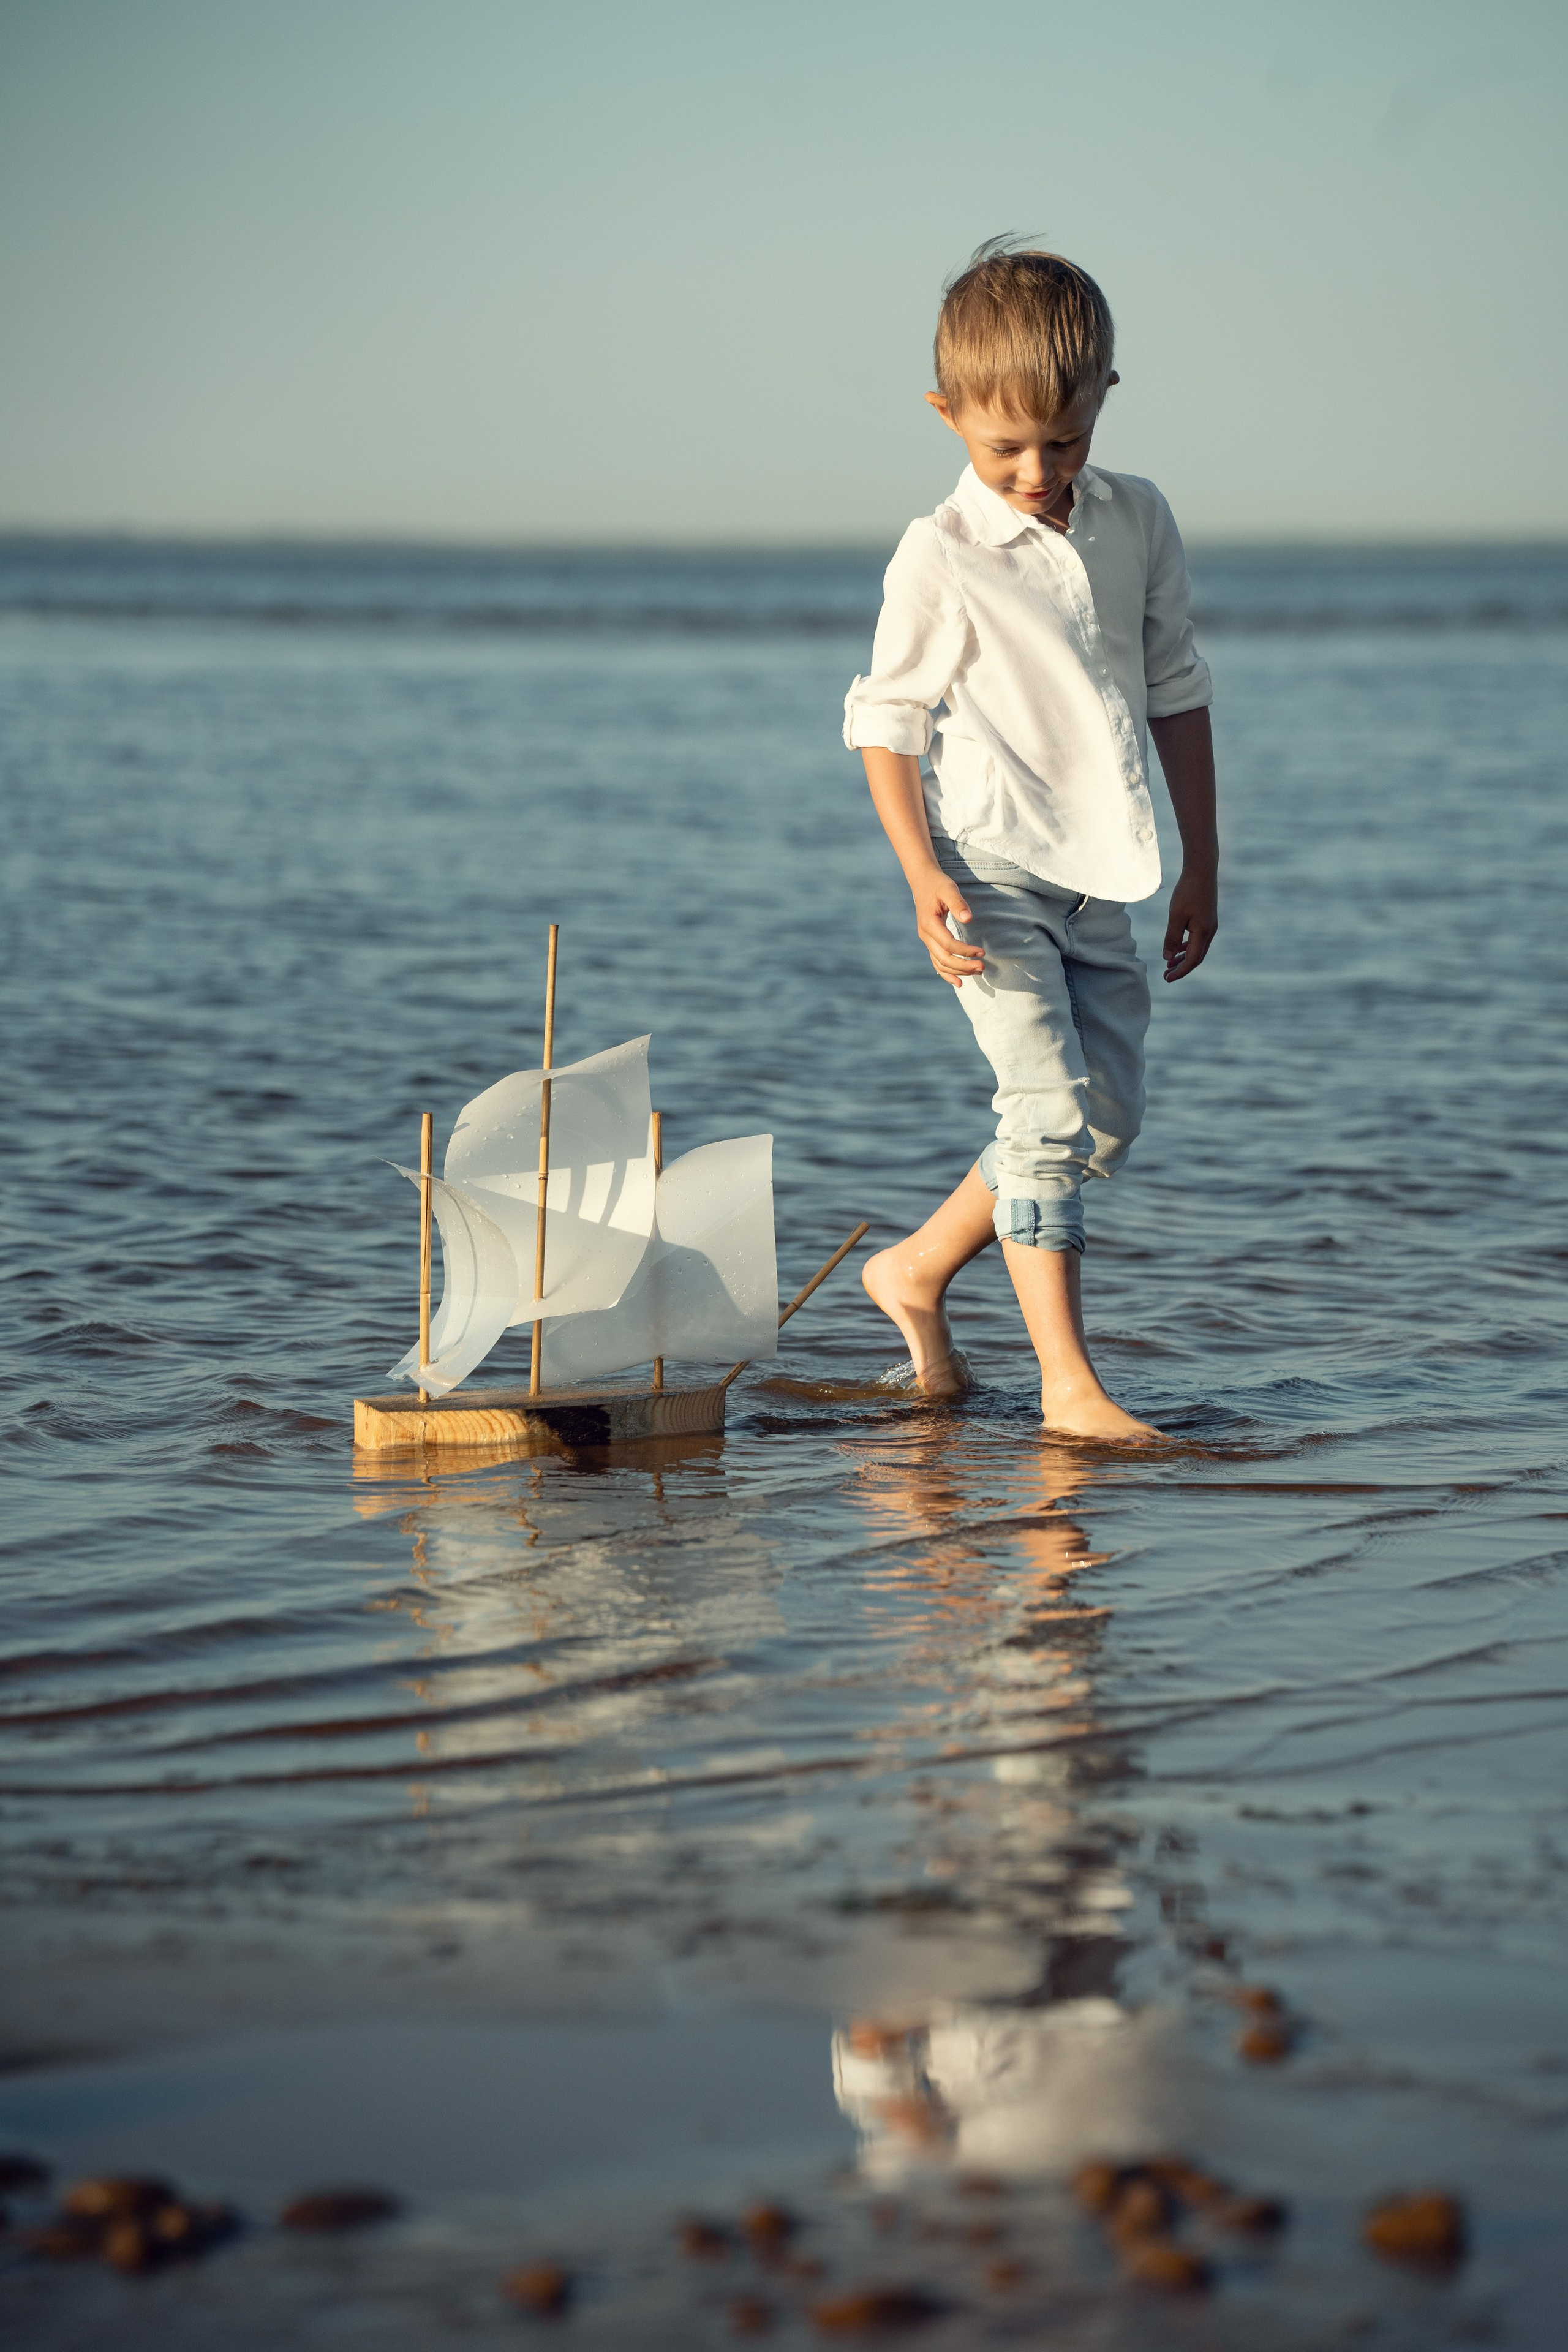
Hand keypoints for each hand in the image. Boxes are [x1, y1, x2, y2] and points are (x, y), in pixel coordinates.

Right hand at [911, 865, 983, 986]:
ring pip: (940, 964)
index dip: (965, 951)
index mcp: (929, 924)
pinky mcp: (930, 942)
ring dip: (958, 971)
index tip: (982, 952)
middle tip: (983, 967)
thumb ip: (958, 904)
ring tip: (978, 972)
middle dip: (963, 966)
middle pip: (944, 959)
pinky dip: (947, 973)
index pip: (948, 944)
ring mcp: (926, 940)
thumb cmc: (938, 884)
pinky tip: (959, 982)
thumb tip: (969, 918)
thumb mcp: (949, 889)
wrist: (923, 881)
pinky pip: (937, 962)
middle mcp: (925, 935)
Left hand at [1162, 865, 1216, 981]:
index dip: (1180, 972)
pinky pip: (1198, 939)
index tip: (1167, 979)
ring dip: (1184, 958)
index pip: (1192, 960)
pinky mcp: (1208, 919)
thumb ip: (1171, 938)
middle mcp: (1210, 931)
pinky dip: (1188, 947)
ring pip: (1198, 949)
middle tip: (1166, 976)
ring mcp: (1210, 925)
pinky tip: (1178, 949)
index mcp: (1203, 933)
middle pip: (1197, 957)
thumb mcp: (1176, 916)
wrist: (1202, 870)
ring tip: (1169, 965)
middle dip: (1182, 968)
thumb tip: (1167, 958)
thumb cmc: (1187, 892)